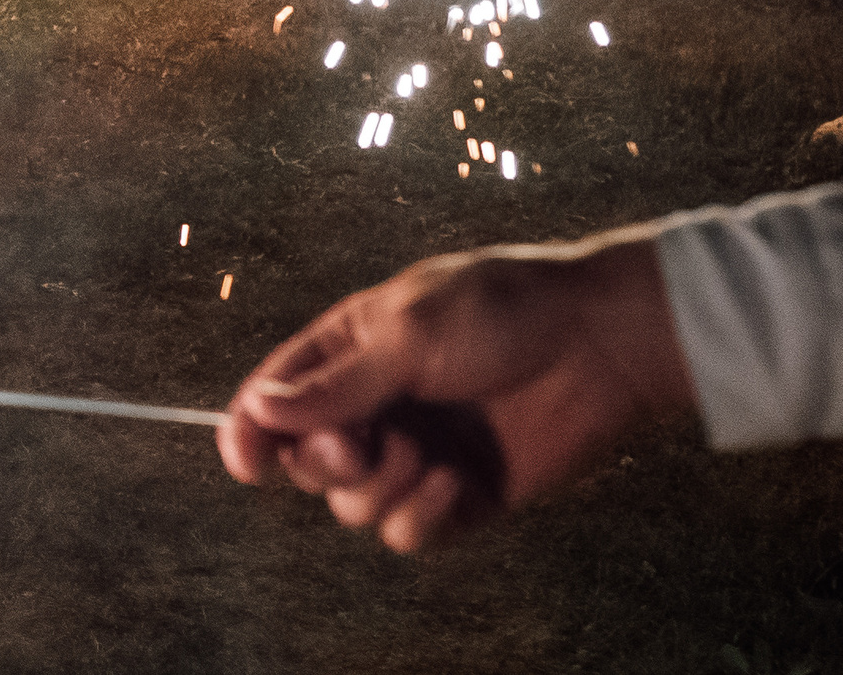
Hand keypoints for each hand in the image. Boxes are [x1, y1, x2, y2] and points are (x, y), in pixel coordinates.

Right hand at [218, 238, 692, 551]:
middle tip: (361, 446)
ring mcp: (416, 453)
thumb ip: (334, 384)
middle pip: (308, 462)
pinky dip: (423, 517)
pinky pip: (409, 533)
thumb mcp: (405, 335)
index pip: (273, 398)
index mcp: (348, 353)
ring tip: (429, 456)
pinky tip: (456, 484)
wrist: (599, 343)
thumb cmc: (500, 313)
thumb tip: (259, 410)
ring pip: (354, 505)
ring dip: (382, 487)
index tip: (248, 465)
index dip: (249, 432)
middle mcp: (375, 407)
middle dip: (325, 462)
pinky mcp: (460, 496)